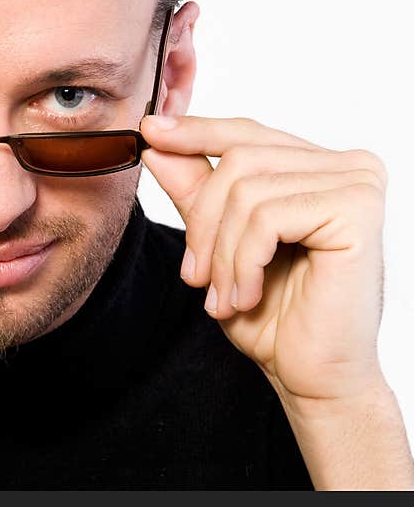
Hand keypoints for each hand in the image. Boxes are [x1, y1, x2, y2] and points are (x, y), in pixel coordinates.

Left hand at [140, 115, 388, 405]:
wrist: (311, 373)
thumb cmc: (273, 314)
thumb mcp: (219, 244)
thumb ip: (196, 192)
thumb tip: (157, 143)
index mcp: (318, 168)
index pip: (246, 135)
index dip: (195, 133)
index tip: (149, 133)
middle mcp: (346, 165)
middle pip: (238, 159)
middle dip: (202, 223)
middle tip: (195, 277)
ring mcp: (357, 182)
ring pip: (246, 190)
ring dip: (221, 254)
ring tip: (224, 296)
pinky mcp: (357, 209)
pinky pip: (266, 217)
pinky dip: (242, 262)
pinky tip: (247, 295)